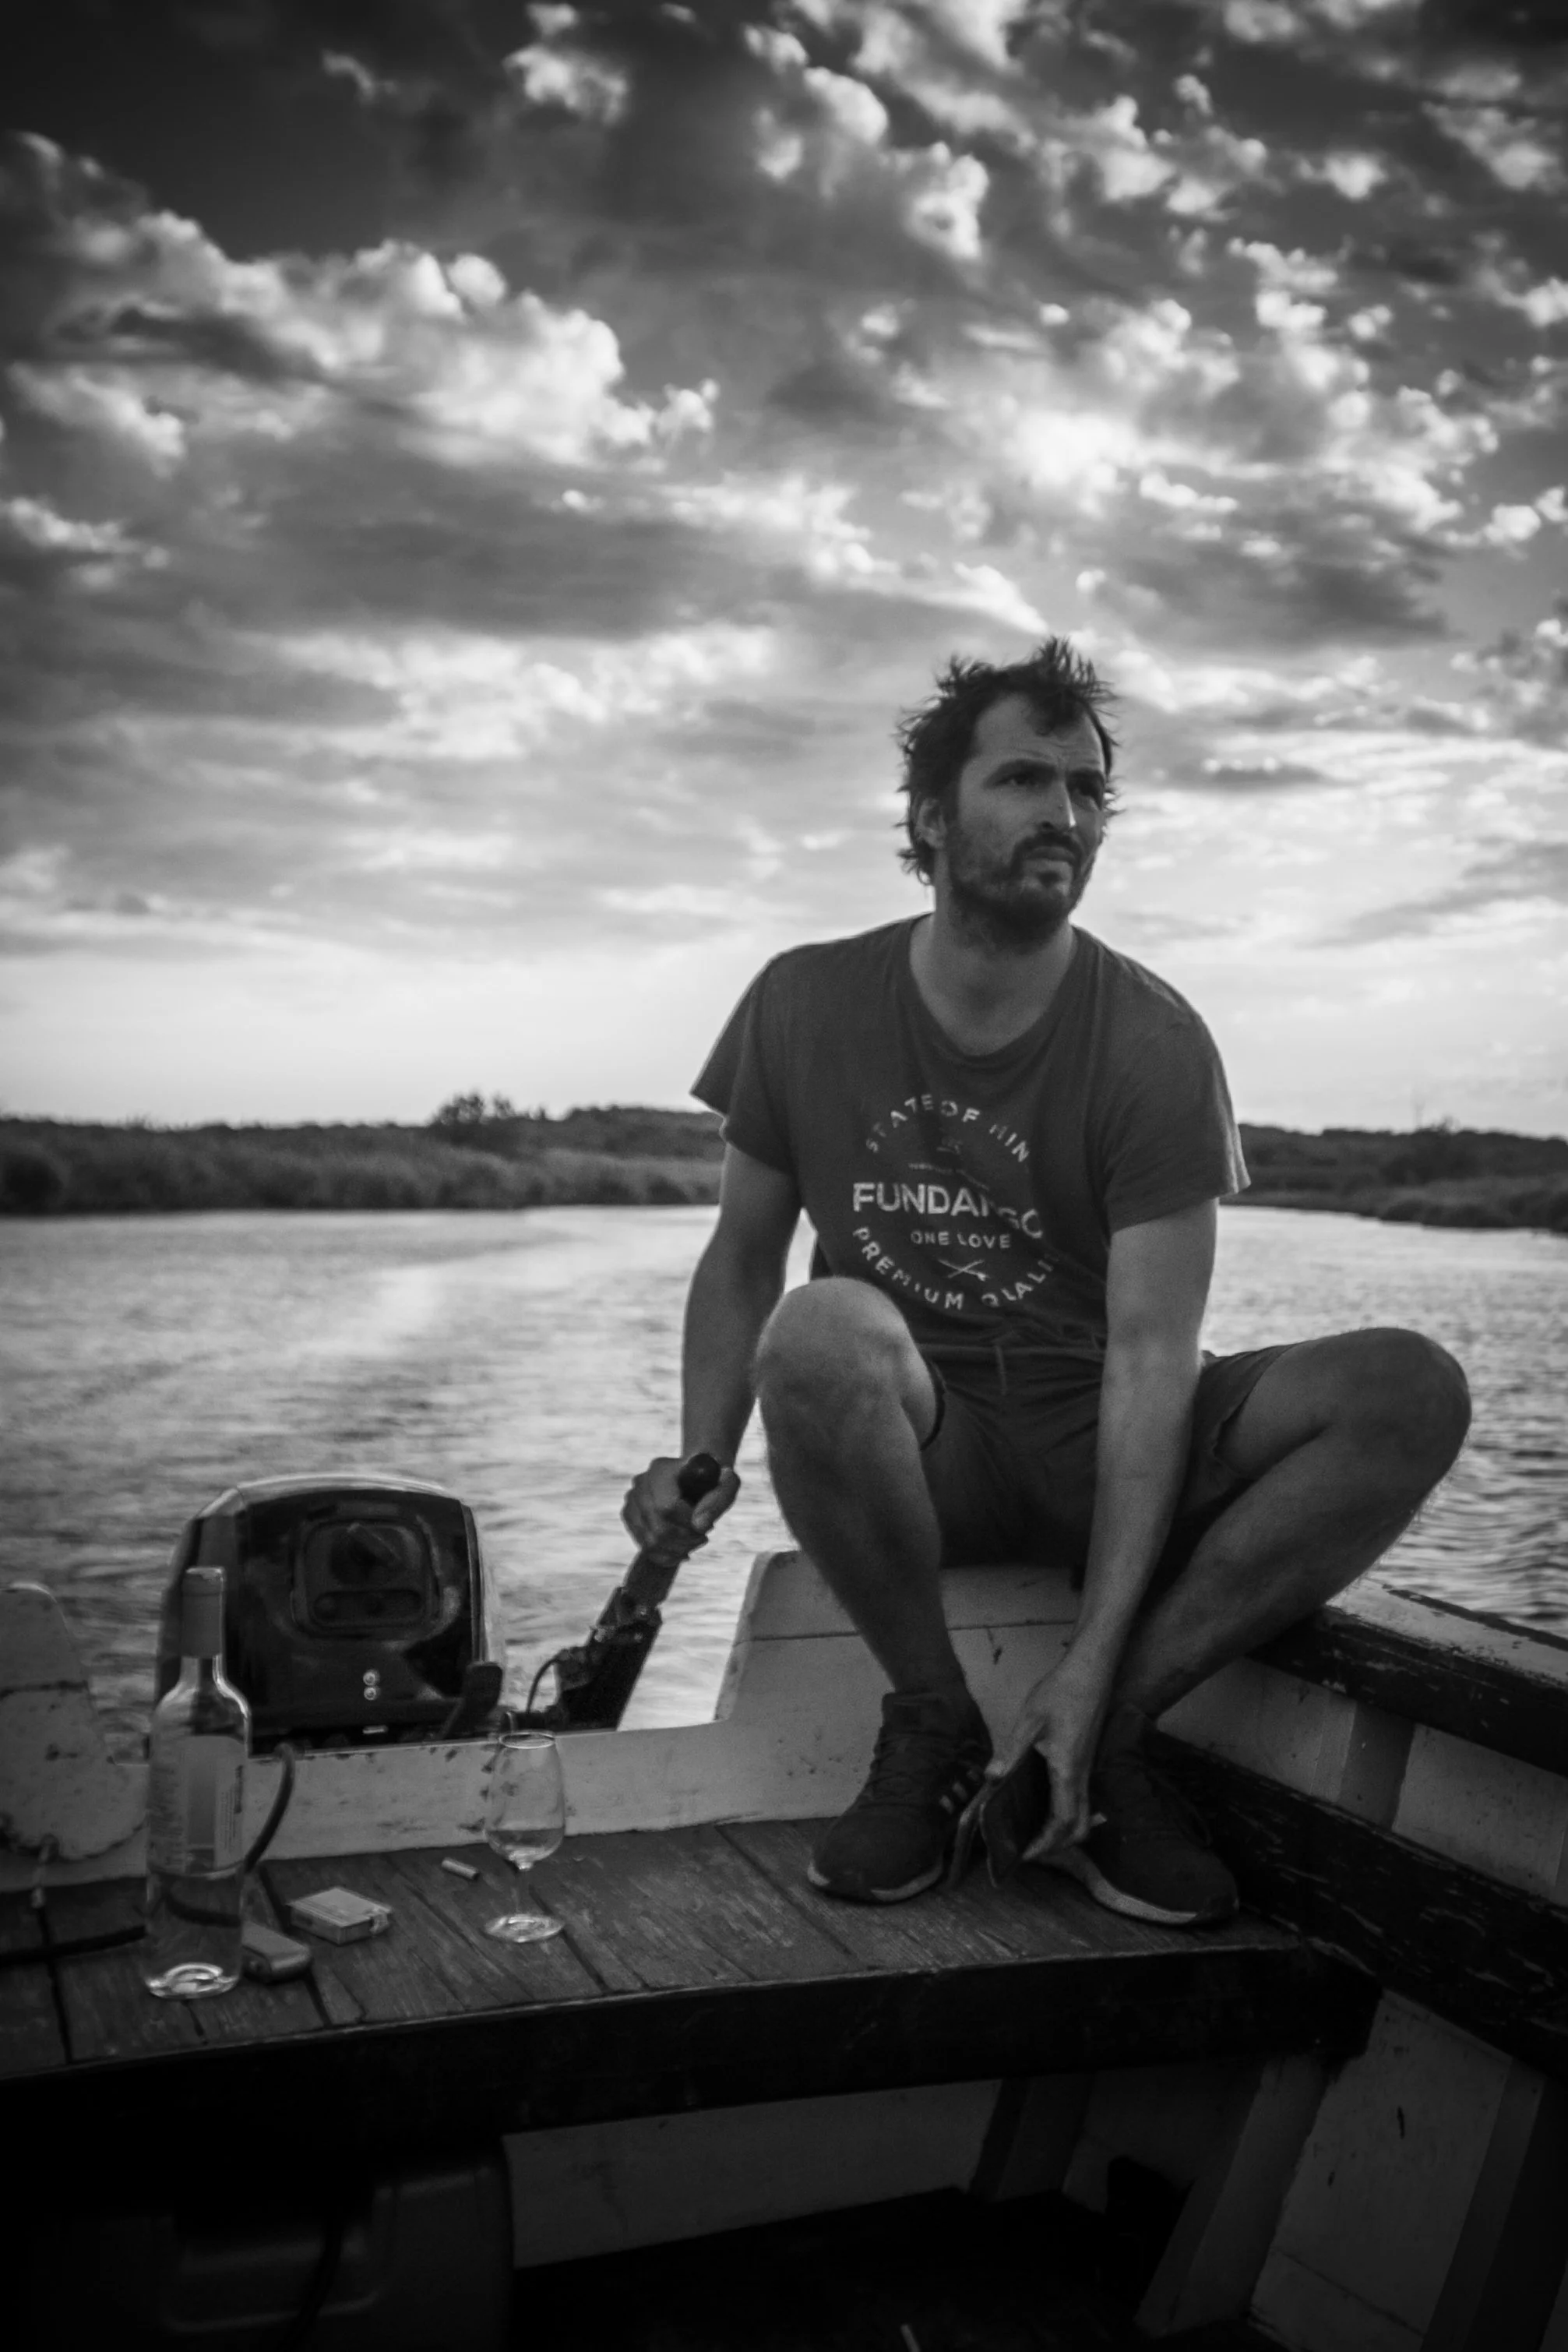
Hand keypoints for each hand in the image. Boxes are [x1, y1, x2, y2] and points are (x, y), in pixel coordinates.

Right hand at [621, 1454, 740, 1568]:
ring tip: (695, 1541)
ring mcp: (632, 1500)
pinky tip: (682, 1548)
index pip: (667, 1508)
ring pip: (651, 1542)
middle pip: (658, 1529)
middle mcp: (641, 1482)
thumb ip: (718, 1500)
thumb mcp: (728, 1484)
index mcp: (661, 1469)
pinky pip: (645, 1547)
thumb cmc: (714, 1480)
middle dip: (686, 1541)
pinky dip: (667, 1555)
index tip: (707, 1526)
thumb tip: (699, 1526)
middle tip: (703, 1537)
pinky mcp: (629, 1515)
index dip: (688, 1525)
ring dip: (679, 1549)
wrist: (697, 1478)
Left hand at [986, 1658, 1107, 1859]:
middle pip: (1079, 1827)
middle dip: (1057, 1845)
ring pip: (1083, 1814)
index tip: (1024, 1855)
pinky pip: (1080, 1797)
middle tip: (1028, 1847)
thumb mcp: (1030, 1721)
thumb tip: (992, 1779)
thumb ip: (1011, 1752)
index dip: (1044, 1844)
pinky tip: (1044, 1803)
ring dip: (1063, 1831)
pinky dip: (1065, 1812)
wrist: (1090, 1671)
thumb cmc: (1061, 1693)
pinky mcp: (1086, 1760)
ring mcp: (1087, 1769)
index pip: (1062, 1822)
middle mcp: (1081, 1776)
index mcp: (1067, 1771)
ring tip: (1034, 1830)